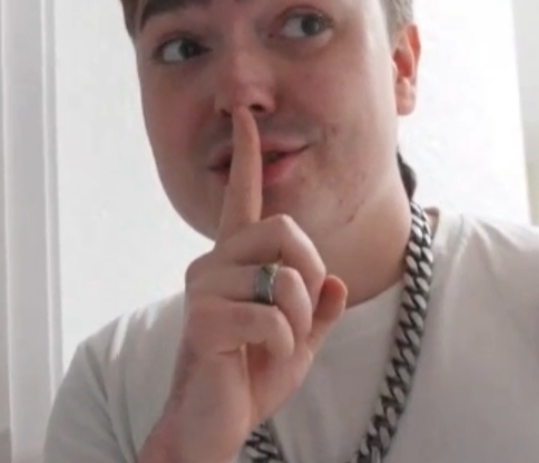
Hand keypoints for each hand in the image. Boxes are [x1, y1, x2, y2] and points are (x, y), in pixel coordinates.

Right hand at [139, 107, 346, 462]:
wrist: (217, 421)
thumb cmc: (251, 373)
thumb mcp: (298, 340)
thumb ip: (317, 309)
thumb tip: (335, 280)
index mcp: (236, 259)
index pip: (241, 195)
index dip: (246, 154)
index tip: (245, 117)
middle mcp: (214, 261)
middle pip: (284, 229)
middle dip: (307, 273)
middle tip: (296, 313)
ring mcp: (204, 287)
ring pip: (283, 277)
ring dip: (297, 320)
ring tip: (275, 344)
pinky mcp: (203, 318)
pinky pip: (273, 317)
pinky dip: (285, 345)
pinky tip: (261, 358)